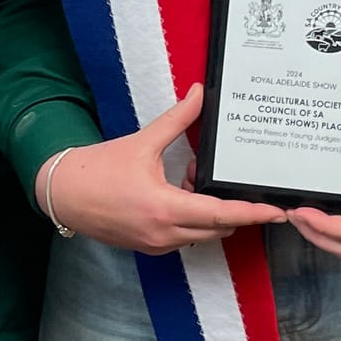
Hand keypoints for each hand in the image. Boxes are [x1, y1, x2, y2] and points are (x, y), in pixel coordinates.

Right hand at [38, 84, 285, 254]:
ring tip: (186, 177)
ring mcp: (157, 244)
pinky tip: (175, 193)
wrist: (63, 195)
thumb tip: (198, 93)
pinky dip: (190, 218)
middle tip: (210, 172)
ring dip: (207, 211)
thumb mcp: (142, 142)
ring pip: (202, 233)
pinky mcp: (150, 247)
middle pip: (218, 227)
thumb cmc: (98, 170)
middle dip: (227, 204)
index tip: (276, 212)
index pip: (221, 214)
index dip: (252, 213)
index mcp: (165, 207)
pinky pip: (184, 236)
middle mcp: (164, 233)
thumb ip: (177, 120)